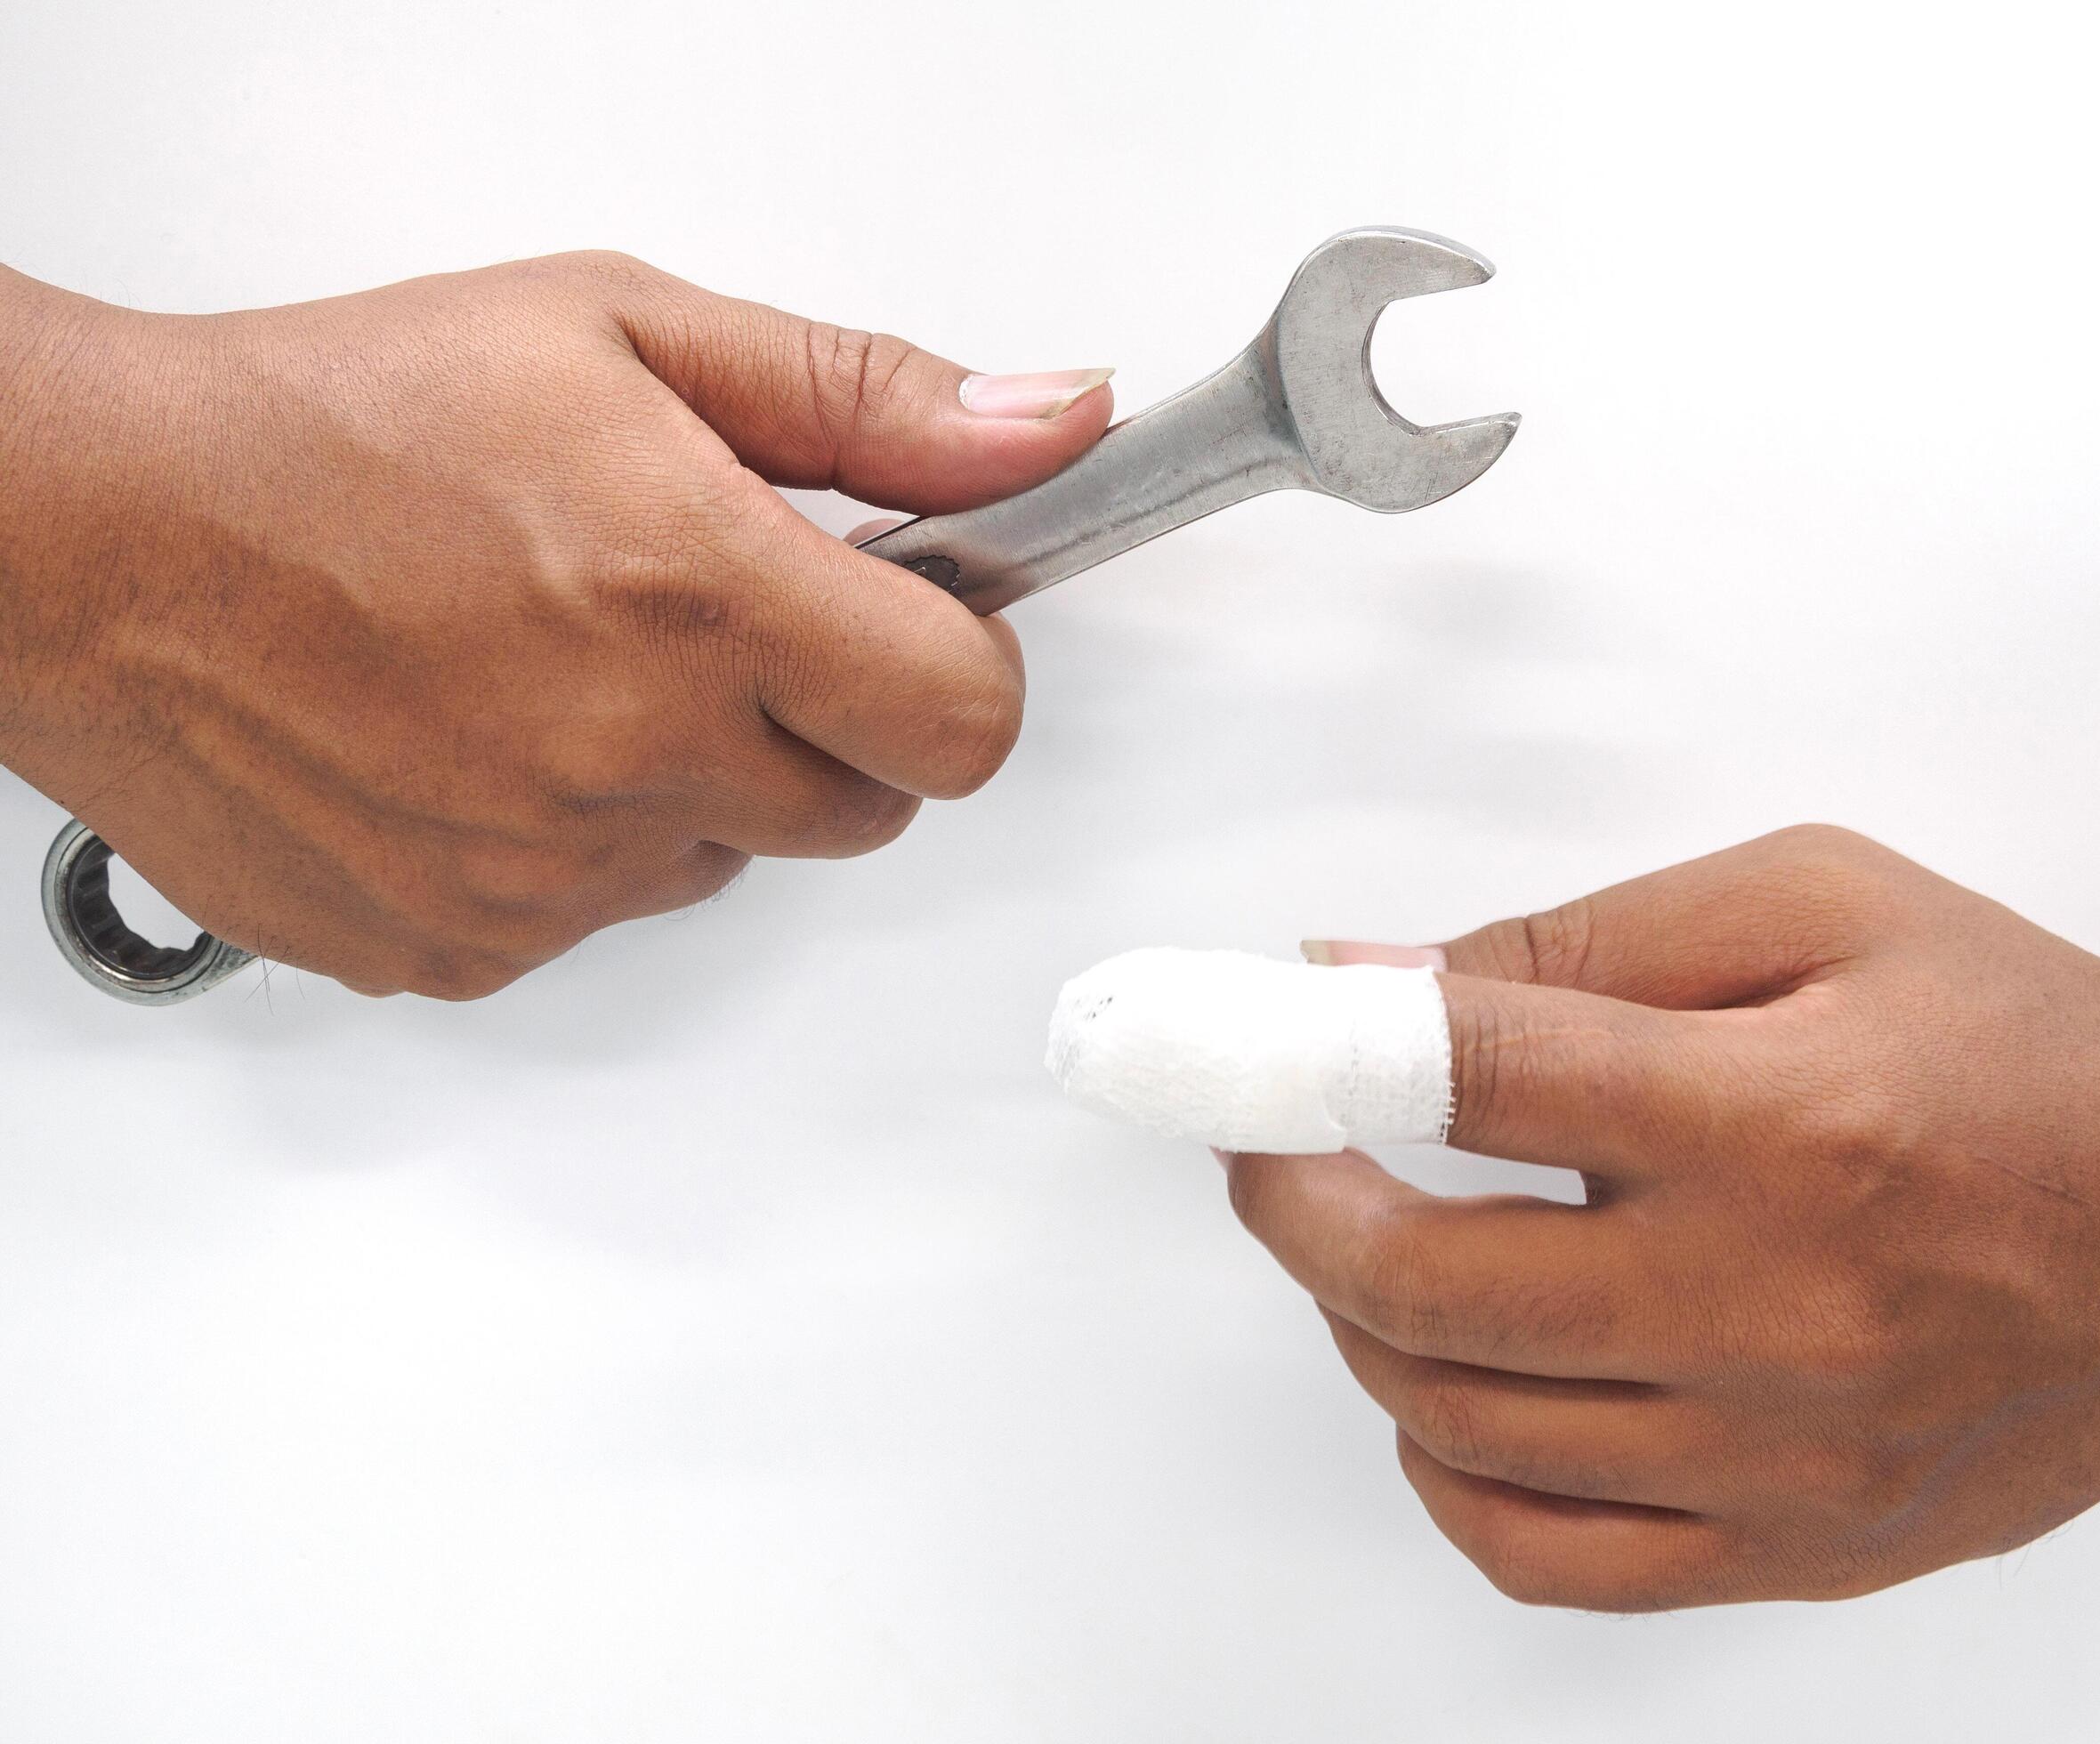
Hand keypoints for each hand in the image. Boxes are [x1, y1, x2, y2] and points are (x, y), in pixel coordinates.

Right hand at [0, 254, 1111, 995]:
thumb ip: (868, 399)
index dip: (956, 667)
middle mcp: (634, 761)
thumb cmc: (333, 421)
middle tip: (708, 623)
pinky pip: (593, 917)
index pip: (967, 722)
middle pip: (864, 809)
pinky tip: (481, 739)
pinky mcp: (460, 947)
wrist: (95, 537)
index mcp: (703, 601)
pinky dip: (571, 845)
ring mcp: (544, 879)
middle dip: (826, 721)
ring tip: (560, 663)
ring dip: (690, 782)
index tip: (911, 622)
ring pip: (724, 863)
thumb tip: (1051, 426)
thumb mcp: (627, 335)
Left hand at [1224, 826, 2099, 1608]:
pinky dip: (1451, 1475)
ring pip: (1459, 1429)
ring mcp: (1783, 1458)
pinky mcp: (1801, 1548)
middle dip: (1287, 1197)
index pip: (1470, 1079)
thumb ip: (1577, 942)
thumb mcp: (1814, 904)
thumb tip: (1373, 981)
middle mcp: (1774, 1308)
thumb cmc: (2023, 1045)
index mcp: (1778, 1117)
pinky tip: (1452, 1390)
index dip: (1306, 1052)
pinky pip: (1549, 1560)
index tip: (1230, 1040)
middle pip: (1422, 1282)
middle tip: (1268, 1141)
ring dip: (1360, 1324)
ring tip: (1373, 1243)